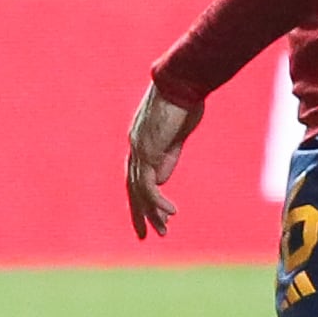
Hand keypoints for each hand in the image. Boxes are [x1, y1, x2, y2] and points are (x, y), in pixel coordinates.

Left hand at [122, 83, 197, 239]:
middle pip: (132, 187)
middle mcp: (135, 147)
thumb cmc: (185, 100)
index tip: (152, 214)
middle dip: (138, 213)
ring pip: (139, 190)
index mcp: (141, 141)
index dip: (141, 197)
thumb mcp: (178, 134)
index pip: (136, 176)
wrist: (182, 81)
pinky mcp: (148, 151)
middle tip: (144, 235)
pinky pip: (150, 185)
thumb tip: (161, 180)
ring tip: (163, 231)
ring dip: (151, 213)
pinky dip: (158, 201)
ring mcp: (139, 149)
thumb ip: (169, 156)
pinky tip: (171, 213)